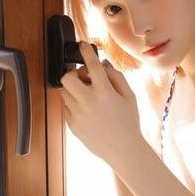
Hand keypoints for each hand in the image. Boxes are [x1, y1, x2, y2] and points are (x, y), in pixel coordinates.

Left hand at [60, 41, 143, 167]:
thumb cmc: (129, 122)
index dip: (86, 51)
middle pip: (67, 78)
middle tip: (83, 79)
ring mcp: (78, 114)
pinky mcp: (73, 125)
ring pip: (65, 93)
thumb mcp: (129, 96)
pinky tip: (88, 112)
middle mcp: (89, 102)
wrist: (123, 149)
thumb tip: (102, 64)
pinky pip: (67, 108)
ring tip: (88, 97)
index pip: (91, 65)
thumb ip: (116, 77)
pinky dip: (75, 105)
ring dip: (74, 90)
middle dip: (73, 74)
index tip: (82, 45)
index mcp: (105, 93)